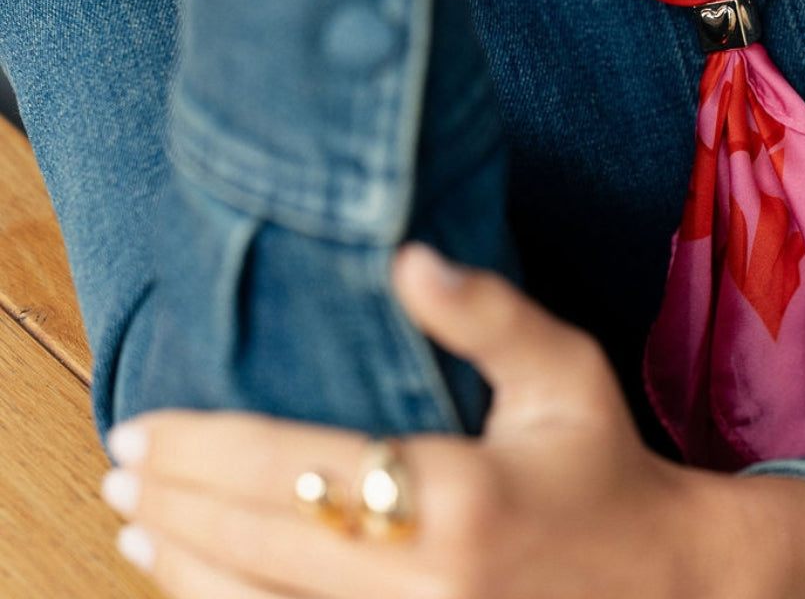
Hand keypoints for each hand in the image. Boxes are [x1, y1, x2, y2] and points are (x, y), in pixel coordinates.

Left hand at [102, 244, 804, 598]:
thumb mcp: (564, 370)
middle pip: (258, 543)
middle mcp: (422, 586)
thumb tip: (406, 257)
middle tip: (118, 464)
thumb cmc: (607, 464)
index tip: (142, 424)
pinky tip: (198, 583)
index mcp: (457, 501)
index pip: (293, 469)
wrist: (667, 586)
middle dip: (175, 501)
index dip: (205, 447)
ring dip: (181, 567)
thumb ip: (486, 312)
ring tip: (133, 522)